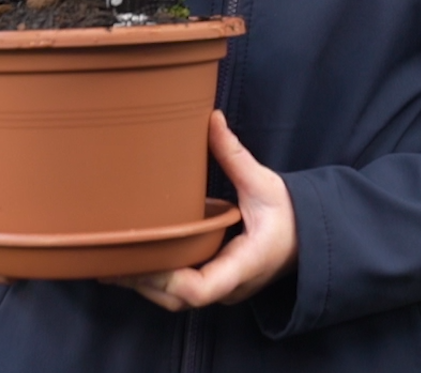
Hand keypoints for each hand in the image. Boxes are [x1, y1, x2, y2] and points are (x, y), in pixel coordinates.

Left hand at [108, 111, 296, 310]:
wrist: (312, 238)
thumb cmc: (291, 214)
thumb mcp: (265, 183)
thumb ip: (235, 156)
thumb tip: (211, 119)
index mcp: (244, 265)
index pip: (199, 290)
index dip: (165, 278)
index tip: (141, 255)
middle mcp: (230, 286)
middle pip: (177, 300)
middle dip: (141, 280)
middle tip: (108, 255)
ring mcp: (223, 290)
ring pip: (175, 300)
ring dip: (144, 282)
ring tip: (111, 258)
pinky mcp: (217, 283)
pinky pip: (181, 291)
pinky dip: (156, 278)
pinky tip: (134, 259)